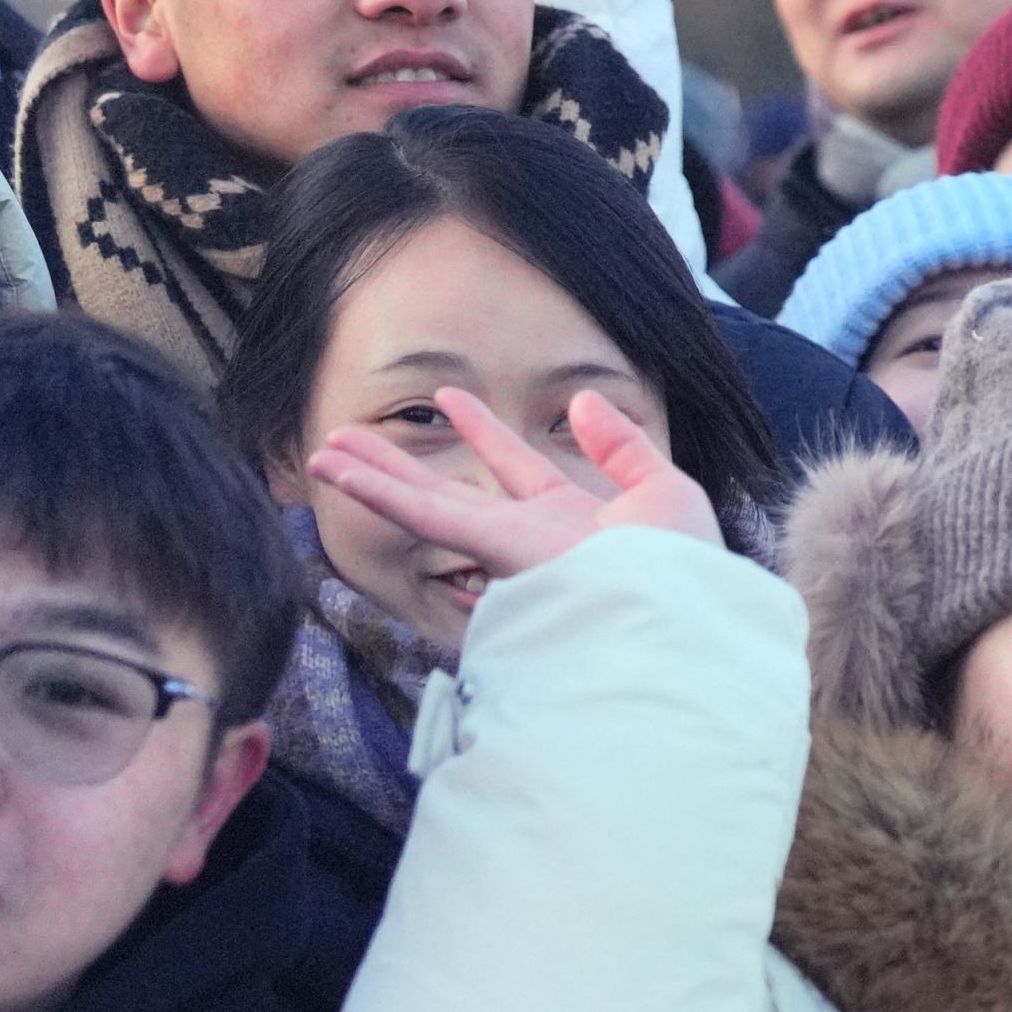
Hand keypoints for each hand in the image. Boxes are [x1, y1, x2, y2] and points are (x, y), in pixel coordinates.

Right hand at [301, 384, 720, 591]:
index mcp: (569, 518)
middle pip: (449, 491)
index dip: (483, 431)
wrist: (686, 613)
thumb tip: (582, 402)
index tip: (451, 397)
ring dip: (372, 480)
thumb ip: (620, 445)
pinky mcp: (495, 552)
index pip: (515, 466)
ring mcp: (506, 548)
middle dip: (400, 465)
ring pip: (424, 507)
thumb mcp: (664, 489)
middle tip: (350, 437)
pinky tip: (341, 475)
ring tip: (323, 453)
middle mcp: (529, 537)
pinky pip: (429, 518)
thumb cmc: (688, 567)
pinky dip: (383, 495)